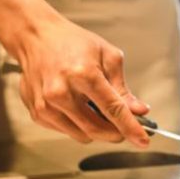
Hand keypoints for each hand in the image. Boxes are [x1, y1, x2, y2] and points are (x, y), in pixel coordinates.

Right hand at [8, 14, 150, 145]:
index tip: (143, 140)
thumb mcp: (107, 56)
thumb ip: (123, 88)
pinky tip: (78, 107)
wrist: (36, 37)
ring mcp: (46, 105)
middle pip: (97, 129)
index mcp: (82, 74)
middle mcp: (61, 92)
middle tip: (125, 126)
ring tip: (98, 109)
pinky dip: (79, 125)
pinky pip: (67, 132)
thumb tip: (138, 111)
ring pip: (83, 136)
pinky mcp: (38, 113)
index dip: (131, 128)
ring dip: (98, 130)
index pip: (113, 109)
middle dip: (116, 133)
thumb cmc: (72, 42)